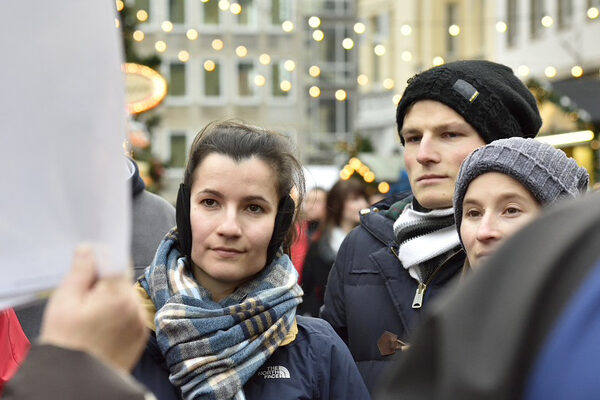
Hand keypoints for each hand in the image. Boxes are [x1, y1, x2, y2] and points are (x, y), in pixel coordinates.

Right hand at [39, 245, 147, 371]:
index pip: (117, 261)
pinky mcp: (141, 336)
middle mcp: (135, 307)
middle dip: (106, 283)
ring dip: (114, 300)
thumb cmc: (67, 342)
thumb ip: (81, 271)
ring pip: (128, 297)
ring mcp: (141, 322)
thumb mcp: (64, 301)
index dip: (103, 260)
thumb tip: (90, 249)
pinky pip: (132, 315)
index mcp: (118, 295)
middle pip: (123, 280)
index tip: (92, 262)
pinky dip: (120, 316)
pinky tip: (102, 327)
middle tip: (85, 300)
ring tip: (92, 317)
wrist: (77, 380)